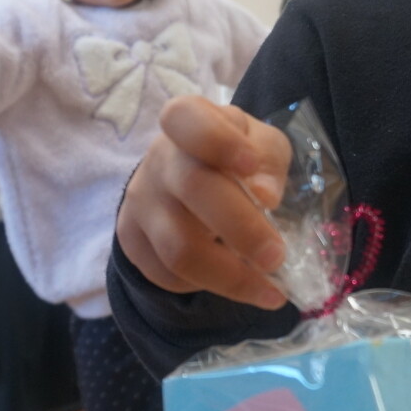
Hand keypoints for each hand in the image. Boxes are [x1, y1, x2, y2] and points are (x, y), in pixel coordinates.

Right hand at [116, 97, 291, 308]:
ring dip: (230, 277)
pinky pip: (168, 275)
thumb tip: (265, 197)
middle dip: (242, 229)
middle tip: (277, 257)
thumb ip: (268, 163)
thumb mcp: (262, 145)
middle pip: (192, 190)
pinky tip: (238, 284)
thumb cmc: (235, 156)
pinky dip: (209, 286)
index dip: (217, 141)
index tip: (250, 165)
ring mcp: (141, 201)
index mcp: (188, 121)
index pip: (186, 119)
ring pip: (178, 249)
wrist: (188, 178)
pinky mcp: (133, 240)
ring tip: (269, 292)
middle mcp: (159, 159)